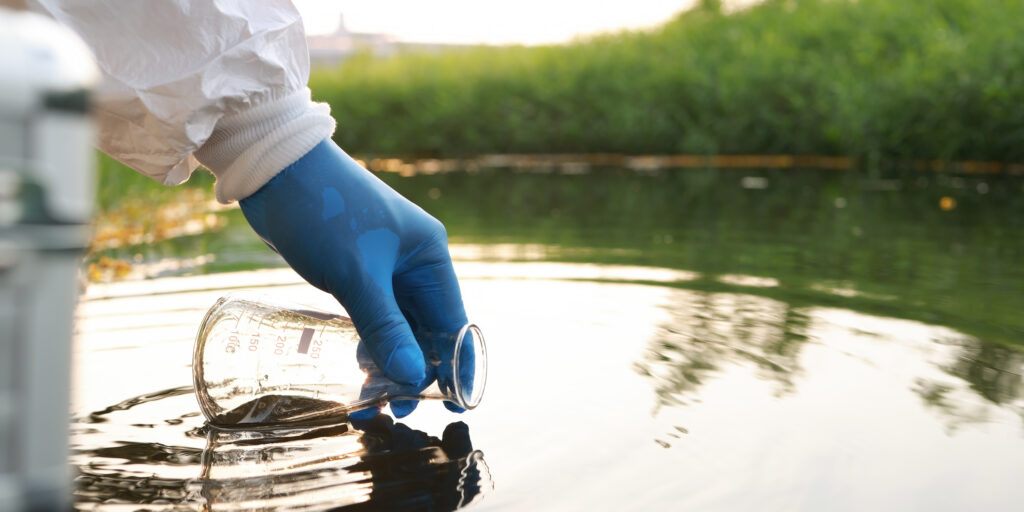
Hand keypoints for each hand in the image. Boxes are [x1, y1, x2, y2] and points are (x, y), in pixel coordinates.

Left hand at [239, 139, 467, 417]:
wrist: (275, 170)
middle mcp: (414, 263)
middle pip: (426, 329)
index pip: (454, 321)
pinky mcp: (356, 271)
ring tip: (371, 397)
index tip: (452, 404)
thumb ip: (385, 328)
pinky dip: (369, 342)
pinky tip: (357, 367)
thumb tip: (413, 377)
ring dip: (389, 360)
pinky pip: (372, 317)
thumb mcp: (357, 275)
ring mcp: (385, 267)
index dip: (455, 364)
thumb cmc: (323, 212)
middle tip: (393, 408)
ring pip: (398, 327)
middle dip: (414, 369)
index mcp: (429, 255)